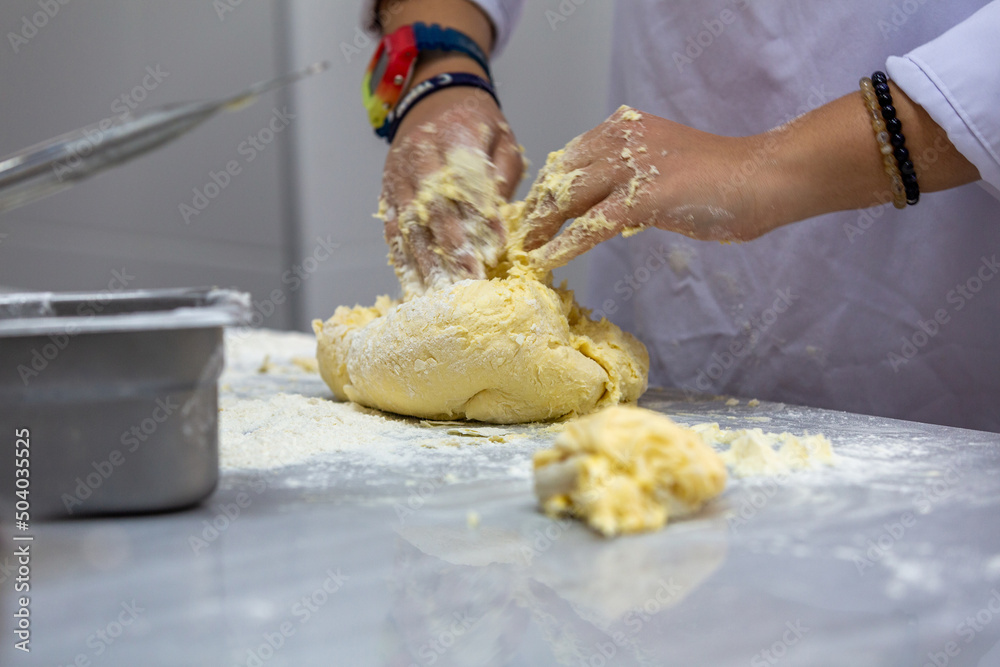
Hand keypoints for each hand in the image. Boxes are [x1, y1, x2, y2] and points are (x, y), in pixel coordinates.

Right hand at [380, 82, 524, 296]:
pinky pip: (392, 231)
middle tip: (469, 284)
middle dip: (452, 251)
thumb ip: (503, 174)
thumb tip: (502, 219)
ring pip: (409, 225)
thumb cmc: (476, 122)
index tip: (494, 252)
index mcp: (455, 136)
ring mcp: (399, 177)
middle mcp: (420, 157)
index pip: (466, 183)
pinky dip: (403, 261)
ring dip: (425, 264)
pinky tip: (414, 288)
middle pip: (434, 209)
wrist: (430, 96)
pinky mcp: (387, 192)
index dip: (479, 219)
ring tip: (441, 297)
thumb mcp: (501, 136)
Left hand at [520, 90, 980, 271]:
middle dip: (534, 210)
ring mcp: (631, 164)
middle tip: (515, 239)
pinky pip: (590, 224)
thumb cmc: (724, 179)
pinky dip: (563, 245)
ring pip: (567, 198)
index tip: (528, 215)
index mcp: (624, 126)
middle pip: (560, 177)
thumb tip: (600, 205)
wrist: (766, 176)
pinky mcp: (642, 196)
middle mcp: (620, 137)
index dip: (545, 189)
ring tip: (520, 253)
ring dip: (539, 228)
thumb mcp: (664, 166)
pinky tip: (544, 263)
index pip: (568, 158)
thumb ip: (629, 176)